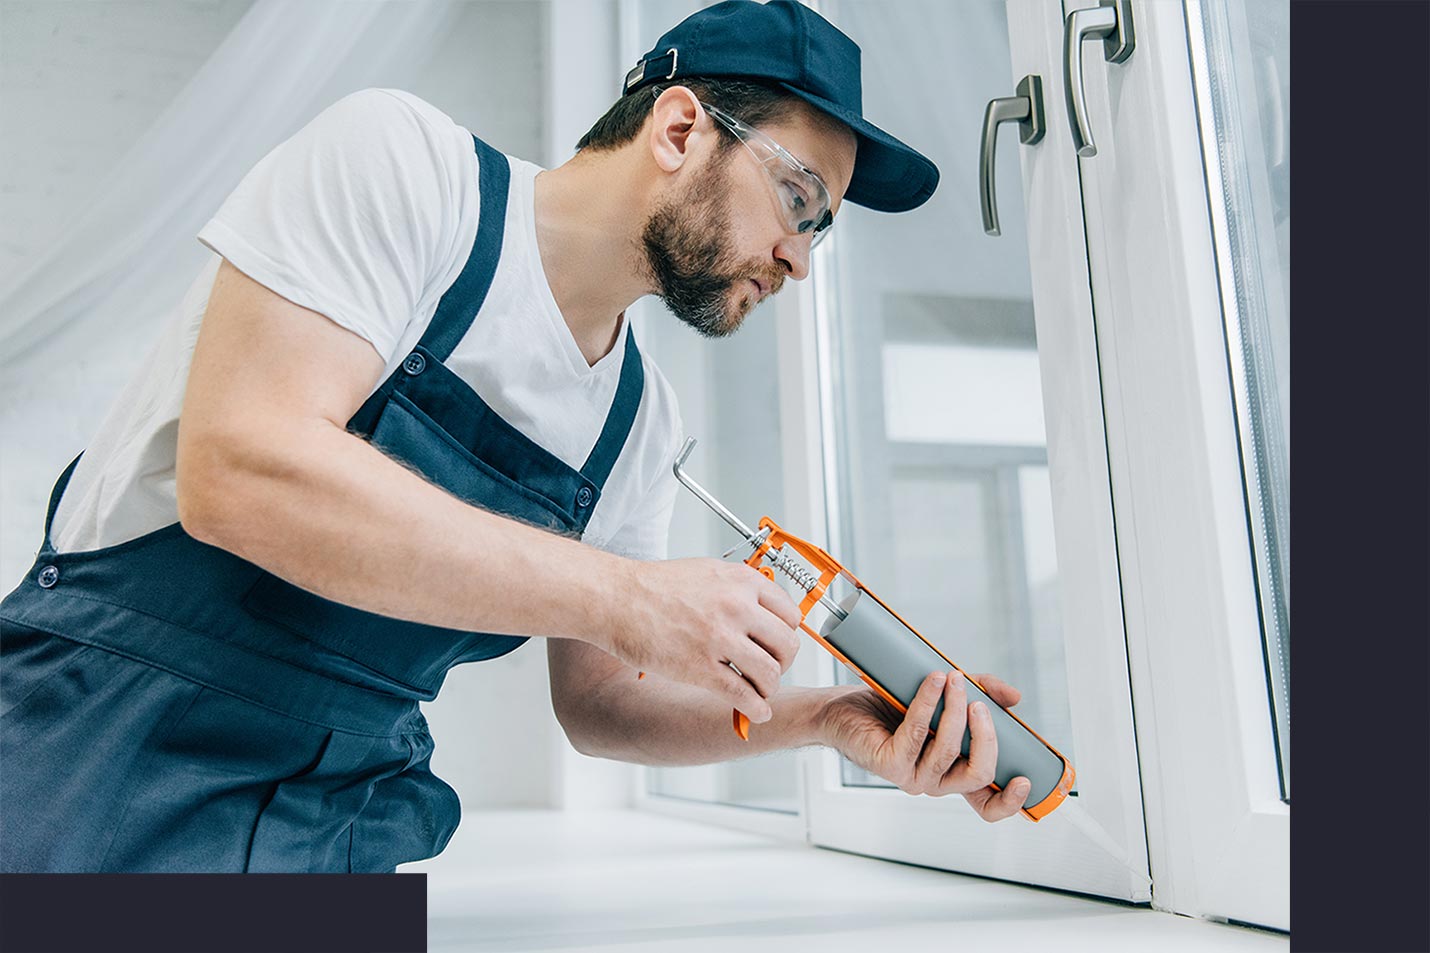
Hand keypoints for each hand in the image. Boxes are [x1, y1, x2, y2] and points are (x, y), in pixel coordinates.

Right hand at [601, 557, 802, 725]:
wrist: (617, 598)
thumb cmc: (654, 585)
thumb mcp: (708, 571)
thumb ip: (739, 589)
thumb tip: (762, 612)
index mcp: (742, 581)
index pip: (791, 614)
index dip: (787, 633)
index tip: (779, 644)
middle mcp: (737, 607)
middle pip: (787, 645)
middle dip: (783, 662)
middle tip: (770, 668)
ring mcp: (720, 638)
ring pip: (770, 673)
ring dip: (768, 687)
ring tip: (758, 690)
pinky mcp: (701, 667)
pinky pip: (744, 695)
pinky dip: (756, 708)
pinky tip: (755, 711)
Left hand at [818, 669, 1032, 821]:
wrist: (840, 708)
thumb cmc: (891, 707)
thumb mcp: (946, 698)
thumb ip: (980, 696)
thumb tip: (1013, 697)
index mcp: (953, 773)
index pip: (986, 805)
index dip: (1010, 801)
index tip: (1026, 779)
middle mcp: (935, 782)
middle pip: (978, 773)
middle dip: (986, 736)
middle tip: (978, 701)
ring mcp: (911, 777)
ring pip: (948, 751)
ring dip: (956, 710)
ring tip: (954, 679)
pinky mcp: (888, 763)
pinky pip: (916, 733)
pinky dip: (928, 703)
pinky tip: (933, 681)